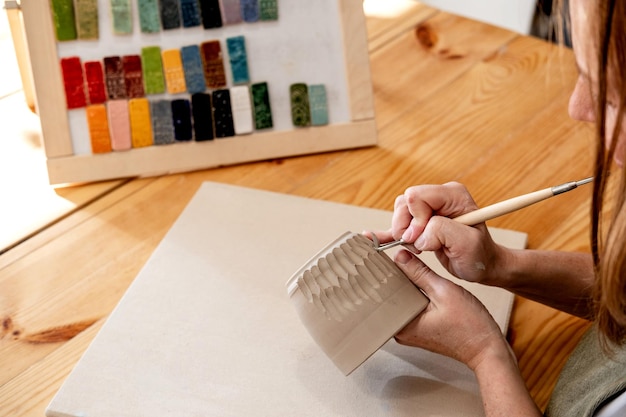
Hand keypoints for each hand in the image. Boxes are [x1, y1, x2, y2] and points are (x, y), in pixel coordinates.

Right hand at [390, 182, 508, 284]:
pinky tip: (371, 237)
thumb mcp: (466, 244)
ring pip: (399, 211)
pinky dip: (386, 232)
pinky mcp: (421, 220)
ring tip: (417, 247)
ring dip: (402, 232)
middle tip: (417, 245)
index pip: (418, 196)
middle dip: (405, 226)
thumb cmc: (480, 255)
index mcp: (453, 195)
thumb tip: (417, 235)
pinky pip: (397, 222)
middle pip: (405, 203)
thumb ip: (441, 232)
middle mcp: (440, 196)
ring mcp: (429, 207)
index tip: (422, 240)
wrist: (482, 265)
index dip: (415, 220)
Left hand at [393, 249, 511, 370]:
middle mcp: (401, 332)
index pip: (383, 293)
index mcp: (402, 325)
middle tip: (399, 259)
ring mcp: (409, 332)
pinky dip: (414, 294)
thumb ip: (419, 272)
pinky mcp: (418, 329)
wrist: (486, 348)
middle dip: (395, 277)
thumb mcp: (443, 290)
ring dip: (405, 285)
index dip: (385, 273)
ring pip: (401, 300)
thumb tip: (399, 256)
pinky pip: (410, 307)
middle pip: (390, 297)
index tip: (386, 257)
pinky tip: (419, 282)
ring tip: (410, 268)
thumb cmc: (469, 325)